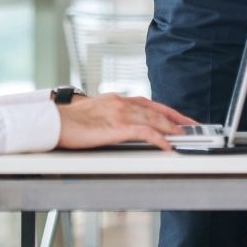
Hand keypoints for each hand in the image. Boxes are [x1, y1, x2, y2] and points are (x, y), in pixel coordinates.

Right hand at [55, 95, 196, 151]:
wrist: (53, 121)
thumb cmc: (68, 121)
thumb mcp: (94, 113)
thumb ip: (108, 115)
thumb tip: (115, 124)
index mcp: (117, 99)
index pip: (150, 103)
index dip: (168, 111)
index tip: (181, 118)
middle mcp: (121, 102)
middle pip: (157, 110)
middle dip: (177, 120)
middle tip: (193, 128)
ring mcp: (120, 113)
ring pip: (154, 119)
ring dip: (172, 129)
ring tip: (185, 137)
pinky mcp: (116, 127)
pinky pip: (145, 132)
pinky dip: (159, 139)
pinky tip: (167, 146)